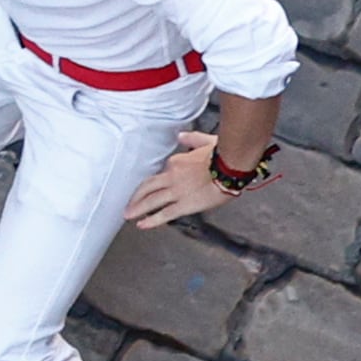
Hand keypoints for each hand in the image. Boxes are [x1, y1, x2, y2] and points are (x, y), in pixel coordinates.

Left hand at [129, 127, 255, 229]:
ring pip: (151, 200)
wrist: (232, 167)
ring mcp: (176, 191)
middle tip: (128, 203)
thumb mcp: (205, 141)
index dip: (159, 180)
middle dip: (136, 196)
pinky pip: (164, 214)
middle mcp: (172, 176)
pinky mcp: (185, 205)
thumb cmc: (224, 155)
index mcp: (176, 162)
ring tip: (128, 214)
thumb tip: (181, 136)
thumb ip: (191, 139)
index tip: (155, 186)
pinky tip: (142, 224)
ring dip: (137, 208)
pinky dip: (151, 221)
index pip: (163, 172)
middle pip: (147, 186)